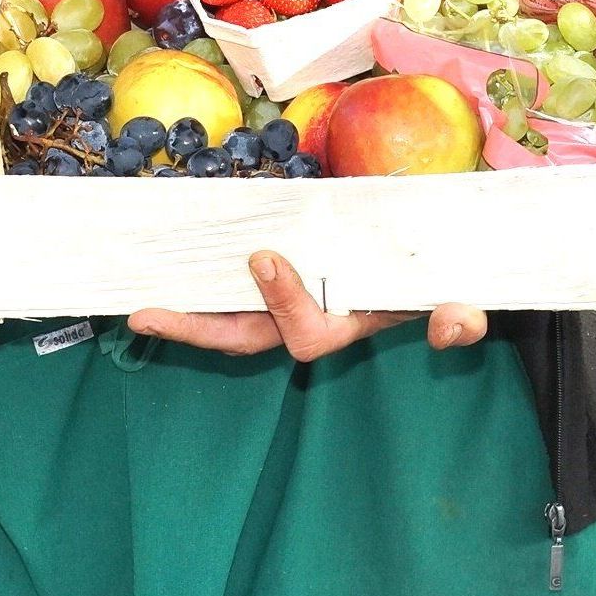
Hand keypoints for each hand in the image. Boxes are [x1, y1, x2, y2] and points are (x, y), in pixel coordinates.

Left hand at [127, 252, 487, 360]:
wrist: (432, 268)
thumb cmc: (436, 283)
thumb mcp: (455, 301)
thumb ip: (458, 319)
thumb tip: (455, 324)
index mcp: (344, 327)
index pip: (304, 333)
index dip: (282, 301)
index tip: (265, 257)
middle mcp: (309, 323)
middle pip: (244, 338)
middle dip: (194, 332)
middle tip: (144, 315)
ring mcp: (287, 306)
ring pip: (229, 320)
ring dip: (184, 314)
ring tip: (137, 306)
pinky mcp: (275, 281)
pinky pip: (231, 290)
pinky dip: (200, 284)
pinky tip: (166, 264)